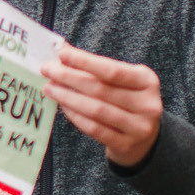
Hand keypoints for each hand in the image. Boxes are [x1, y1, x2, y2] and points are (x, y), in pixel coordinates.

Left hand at [40, 43, 162, 168]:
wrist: (145, 138)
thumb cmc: (127, 99)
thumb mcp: (121, 80)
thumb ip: (95, 66)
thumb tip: (63, 49)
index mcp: (147, 81)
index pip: (112, 70)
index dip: (85, 62)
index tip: (62, 54)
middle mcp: (147, 104)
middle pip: (101, 89)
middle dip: (70, 78)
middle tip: (47, 70)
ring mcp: (138, 127)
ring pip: (96, 110)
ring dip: (68, 97)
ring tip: (50, 88)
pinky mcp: (125, 144)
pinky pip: (94, 129)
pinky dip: (75, 116)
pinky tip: (63, 106)